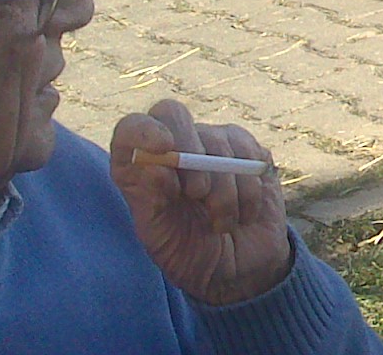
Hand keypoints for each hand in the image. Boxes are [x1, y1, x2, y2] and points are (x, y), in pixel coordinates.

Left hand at [110, 101, 292, 306]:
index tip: (163, 148)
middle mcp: (174, 147)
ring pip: (218, 141)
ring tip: (221, 223)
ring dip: (224, 190)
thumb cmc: (190, 254)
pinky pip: (251, 154)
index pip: (131, 128)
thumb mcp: (162, 239)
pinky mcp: (248, 151)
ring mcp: (213, 145)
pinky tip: (244, 213)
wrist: (238, 269)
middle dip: (189, 151)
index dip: (143, 130)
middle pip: (173, 114)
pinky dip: (249, 190)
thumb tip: (155, 165)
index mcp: (141, 168)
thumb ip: (152, 202)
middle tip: (198, 193)